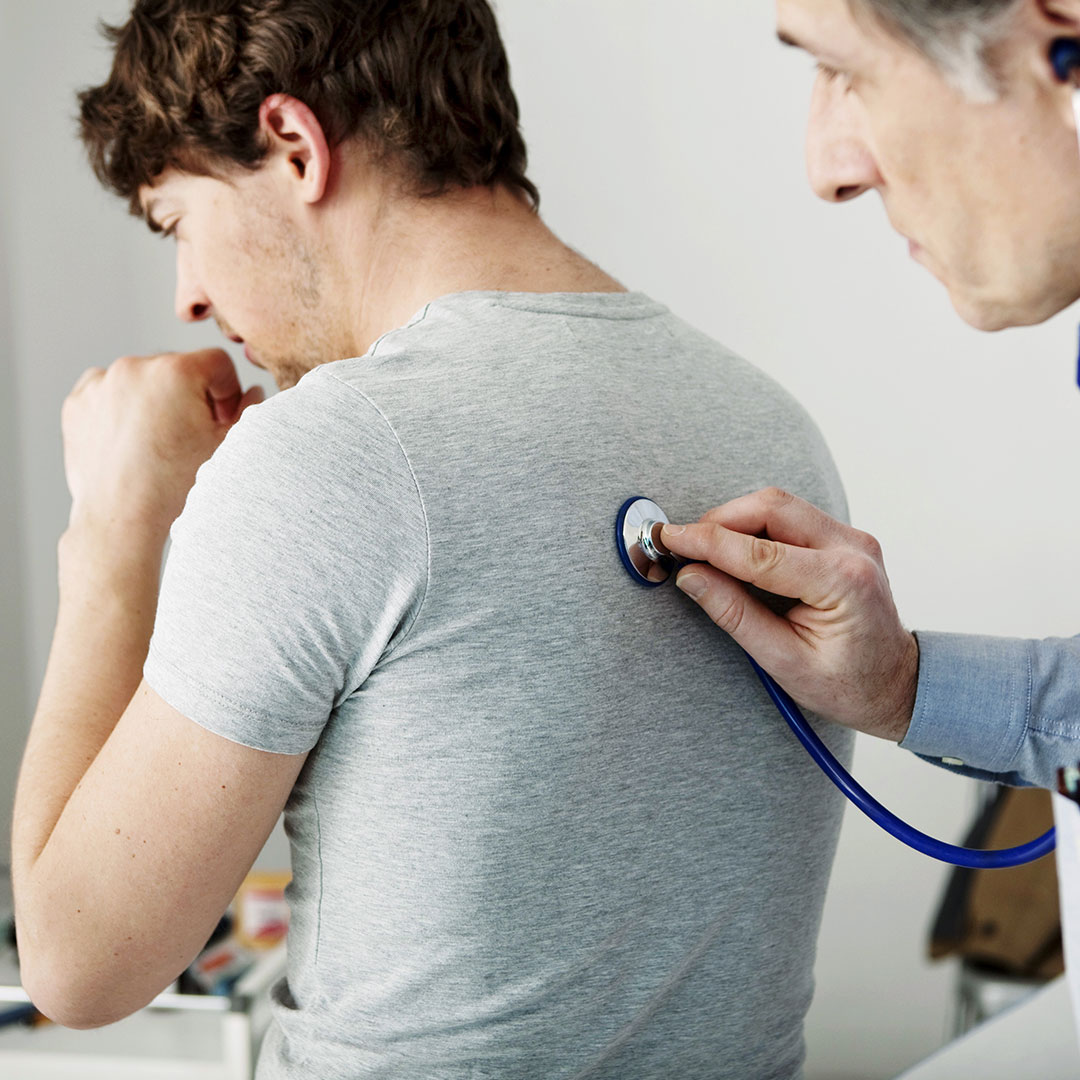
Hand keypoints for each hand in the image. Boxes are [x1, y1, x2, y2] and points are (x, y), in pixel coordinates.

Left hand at [61, 349, 263, 542]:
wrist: (123, 518)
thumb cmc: (176, 486)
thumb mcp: (227, 447)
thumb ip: (248, 413)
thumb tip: (253, 393)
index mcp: (176, 371)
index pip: (217, 363)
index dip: (228, 391)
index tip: (222, 419)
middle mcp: (135, 367)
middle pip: (178, 368)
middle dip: (190, 395)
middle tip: (191, 434)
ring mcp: (101, 383)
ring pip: (143, 379)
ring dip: (156, 400)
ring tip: (158, 440)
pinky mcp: (78, 401)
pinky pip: (108, 391)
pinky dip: (121, 408)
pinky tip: (132, 439)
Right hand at [660, 488, 918, 741]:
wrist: (897, 685)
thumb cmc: (848, 685)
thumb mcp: (783, 662)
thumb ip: (734, 614)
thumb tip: (689, 576)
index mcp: (843, 583)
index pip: (758, 551)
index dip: (705, 541)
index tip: (668, 538)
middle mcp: (852, 549)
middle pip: (770, 507)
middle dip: (718, 521)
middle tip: (681, 545)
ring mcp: (851, 538)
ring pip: (778, 505)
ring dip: (734, 520)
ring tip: (702, 550)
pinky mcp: (842, 537)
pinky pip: (789, 515)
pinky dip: (752, 526)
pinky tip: (732, 550)